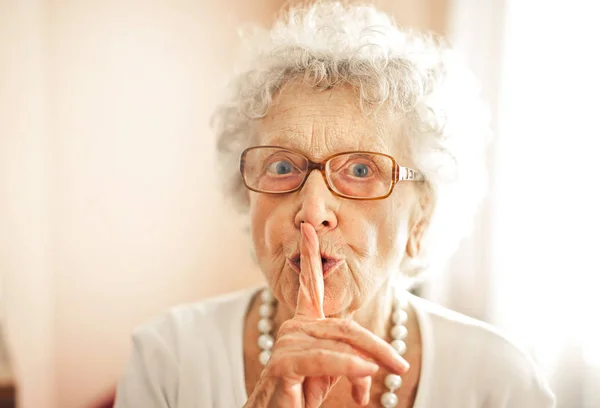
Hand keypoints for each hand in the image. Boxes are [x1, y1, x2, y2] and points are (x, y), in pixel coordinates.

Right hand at [244, 223, 408, 407]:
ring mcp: (287, 344)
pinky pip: (322, 360)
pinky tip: (365, 372)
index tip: (308, 229)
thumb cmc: (302, 394)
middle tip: (401, 366)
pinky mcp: (283, 364)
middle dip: (376, 347)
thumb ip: (353, 362)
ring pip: (338, 344)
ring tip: (385, 378)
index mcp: (304, 324)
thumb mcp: (334, 374)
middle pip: (345, 327)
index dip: (309, 256)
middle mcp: (294, 327)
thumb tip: (372, 369)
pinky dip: (346, 366)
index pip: (309, 285)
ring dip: (366, 363)